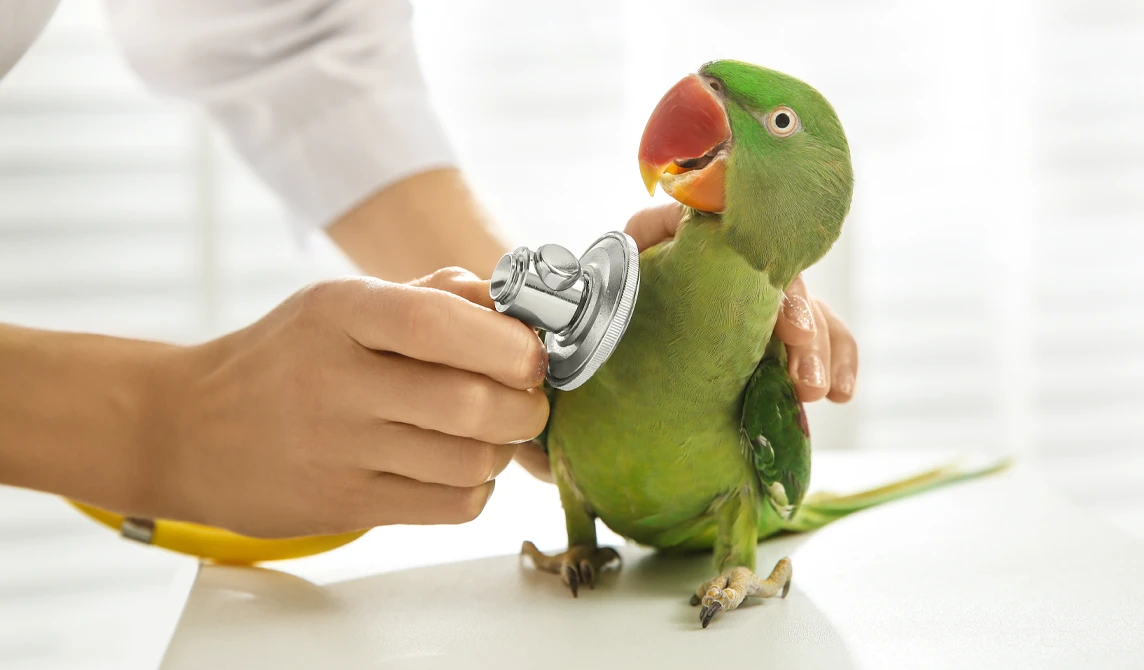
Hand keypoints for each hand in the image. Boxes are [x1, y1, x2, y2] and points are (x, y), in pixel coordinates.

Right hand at [150, 268, 548, 537]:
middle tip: (527, 400)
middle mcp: (336, 380)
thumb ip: (432, 295)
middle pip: (470, 403)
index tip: (533, 355)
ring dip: (504, 450)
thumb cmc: (287, 359)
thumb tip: (516, 309)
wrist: (187, 429)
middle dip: (526, 406)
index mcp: (340, 312)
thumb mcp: (341, 303)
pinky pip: (450, 505)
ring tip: (490, 434)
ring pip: (470, 461)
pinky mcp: (344, 505)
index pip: (436, 322)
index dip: (505, 343)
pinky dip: (477, 488)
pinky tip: (458, 468)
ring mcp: (338, 449)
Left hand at [513, 203, 859, 482]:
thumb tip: (552, 329)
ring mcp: (734, 298)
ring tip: (820, 394)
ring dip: (819, 344)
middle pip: (768, 271)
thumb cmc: (562, 337)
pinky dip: (826, 358)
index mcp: (655, 240)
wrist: (567, 363)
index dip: (757, 270)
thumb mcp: (558, 329)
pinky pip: (802, 339)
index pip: (714, 230)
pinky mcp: (754, 336)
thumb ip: (564, 324)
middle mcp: (703, 260)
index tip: (781, 324)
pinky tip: (836, 392)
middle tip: (803, 379)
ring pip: (794, 304)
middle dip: (799, 322)